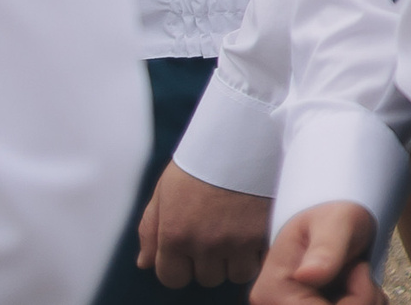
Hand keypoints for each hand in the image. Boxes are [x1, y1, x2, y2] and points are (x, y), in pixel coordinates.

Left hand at [137, 162, 269, 289]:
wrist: (245, 133)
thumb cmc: (202, 159)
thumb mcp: (166, 190)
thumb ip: (151, 229)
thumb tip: (144, 264)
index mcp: (174, 235)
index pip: (173, 278)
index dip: (182, 265)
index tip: (193, 248)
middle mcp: (204, 244)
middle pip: (207, 278)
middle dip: (212, 260)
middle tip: (221, 231)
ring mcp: (238, 240)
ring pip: (238, 273)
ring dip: (240, 258)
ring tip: (242, 230)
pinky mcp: (266, 232)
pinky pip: (263, 259)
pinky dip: (262, 249)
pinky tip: (259, 226)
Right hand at [252, 201, 382, 304]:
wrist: (335, 228)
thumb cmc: (334, 219)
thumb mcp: (337, 222)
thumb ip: (326, 247)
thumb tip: (306, 275)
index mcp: (271, 291)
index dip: (353, 299)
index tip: (360, 270)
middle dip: (360, 301)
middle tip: (364, 272)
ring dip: (365, 303)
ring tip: (362, 277)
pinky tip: (361, 290)